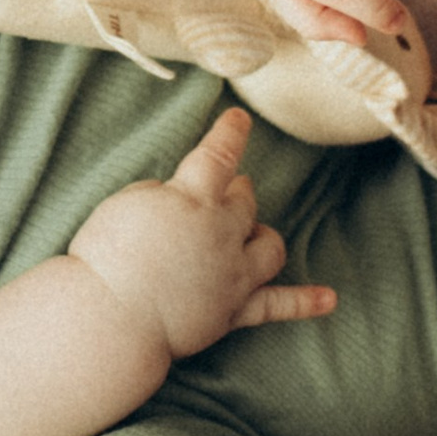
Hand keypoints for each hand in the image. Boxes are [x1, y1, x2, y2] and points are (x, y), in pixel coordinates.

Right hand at [70, 106, 335, 362]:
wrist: (112, 317)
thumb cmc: (107, 255)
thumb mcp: (127, 202)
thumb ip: (162, 195)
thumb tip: (182, 201)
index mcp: (194, 199)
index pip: (218, 155)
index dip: (230, 133)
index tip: (240, 118)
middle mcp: (223, 233)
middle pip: (244, 202)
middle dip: (236, 191)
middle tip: (224, 189)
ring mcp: (233, 274)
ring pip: (269, 246)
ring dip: (262, 234)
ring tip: (252, 232)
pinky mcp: (233, 311)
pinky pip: (278, 305)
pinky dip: (305, 302)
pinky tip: (329, 298)